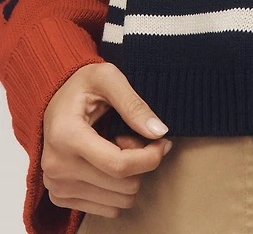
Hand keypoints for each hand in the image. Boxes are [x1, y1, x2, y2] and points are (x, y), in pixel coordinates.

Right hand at [41, 61, 172, 218]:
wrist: (54, 99)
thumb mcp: (108, 78)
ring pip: (118, 201)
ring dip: (128, 176)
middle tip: (131, 136)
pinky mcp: (60, 197)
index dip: (151, 157)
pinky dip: (116, 188)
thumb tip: (159, 132)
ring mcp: (56, 186)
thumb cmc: (82, 85)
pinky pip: (107, 209)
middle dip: (139, 162)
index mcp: (67, 136)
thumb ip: (134, 104)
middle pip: (123, 185)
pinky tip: (107, 162)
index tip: (164, 142)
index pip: (119, 165)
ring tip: (116, 147)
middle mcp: (57, 167)